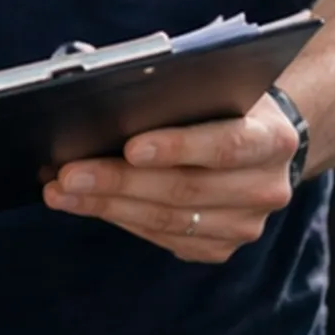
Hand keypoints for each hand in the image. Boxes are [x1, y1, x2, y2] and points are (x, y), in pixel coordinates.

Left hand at [41, 94, 300, 263]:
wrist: (262, 146)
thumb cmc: (222, 104)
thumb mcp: (213, 87)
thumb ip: (175, 91)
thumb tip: (100, 94)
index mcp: (273, 139)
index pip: (226, 145)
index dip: (178, 147)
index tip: (129, 147)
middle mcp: (267, 187)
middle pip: (186, 189)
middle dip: (120, 181)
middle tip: (68, 174)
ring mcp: (246, 224)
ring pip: (168, 219)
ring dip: (107, 206)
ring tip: (61, 191)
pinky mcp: (222, 247)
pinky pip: (164, 238)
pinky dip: (121, 219)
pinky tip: (86, 205)